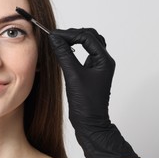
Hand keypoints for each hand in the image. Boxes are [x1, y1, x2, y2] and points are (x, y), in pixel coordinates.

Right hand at [49, 28, 139, 157]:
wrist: (90, 123)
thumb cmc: (86, 104)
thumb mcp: (73, 75)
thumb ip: (64, 55)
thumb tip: (55, 39)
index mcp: (104, 60)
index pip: (87, 37)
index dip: (70, 34)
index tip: (54, 35)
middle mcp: (103, 61)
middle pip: (90, 37)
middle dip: (73, 34)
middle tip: (56, 37)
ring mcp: (98, 66)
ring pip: (89, 44)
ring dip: (75, 40)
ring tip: (59, 42)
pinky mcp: (91, 72)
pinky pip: (85, 53)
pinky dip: (75, 49)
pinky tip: (64, 51)